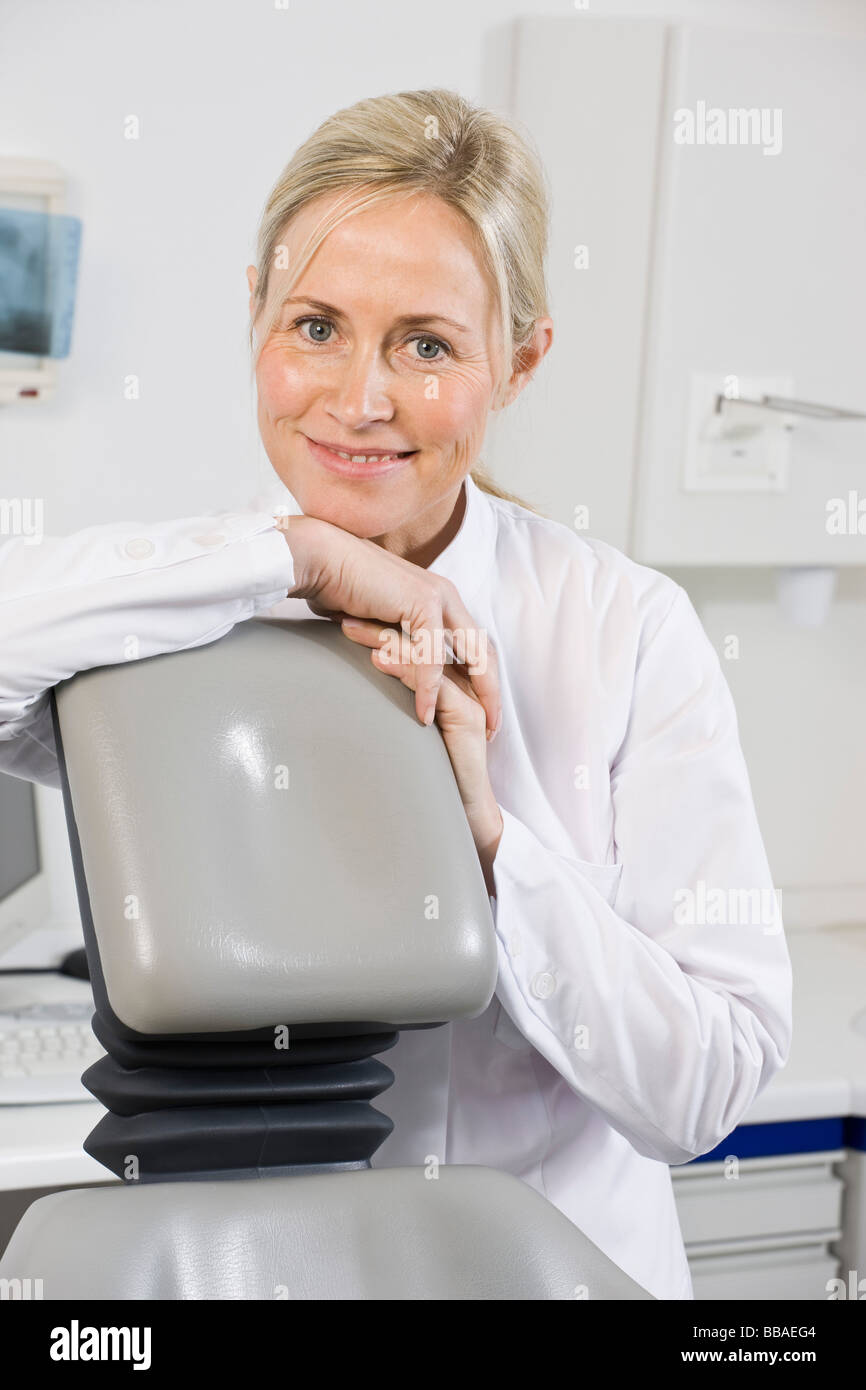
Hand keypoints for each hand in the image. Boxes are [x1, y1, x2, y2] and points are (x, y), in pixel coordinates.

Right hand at [278, 512, 500, 737]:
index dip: (481, 679)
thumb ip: (393, 640)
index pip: (473, 644)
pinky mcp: (421, 602)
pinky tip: (425, 714)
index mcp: (439, 599)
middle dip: (492, 692)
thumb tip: (389, 663)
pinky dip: (429, 688)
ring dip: (477, 695)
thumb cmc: (338, 588)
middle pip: (484, 651)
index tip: (481, 714)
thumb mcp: (376, 621)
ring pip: (472, 655)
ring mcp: (438, 597)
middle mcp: (446, 596)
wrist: (319, 558)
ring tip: (475, 730)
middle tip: (492, 730)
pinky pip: (431, 656)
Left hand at [339, 617, 503, 892]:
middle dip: (381, 624)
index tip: (343, 618)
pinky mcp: (469, 718)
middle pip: (422, 640)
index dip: (382, 628)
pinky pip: (439, 684)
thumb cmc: (427, 780)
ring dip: (390, 640)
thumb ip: (384, 712)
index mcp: (448, 682)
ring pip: (430, 656)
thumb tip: (341, 700)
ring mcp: (470, 699)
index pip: (416, 643)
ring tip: (353, 631)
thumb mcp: (399, 737)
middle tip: (342, 615)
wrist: (462, 817)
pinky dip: (409, 670)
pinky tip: (379, 662)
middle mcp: (463, 684)